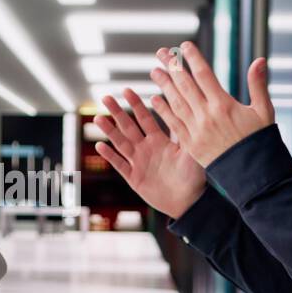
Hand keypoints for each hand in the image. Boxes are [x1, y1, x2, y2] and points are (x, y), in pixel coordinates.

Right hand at [93, 88, 205, 218]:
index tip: (127, 90)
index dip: (136, 105)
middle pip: (128, 127)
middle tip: (106, 97)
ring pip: (121, 143)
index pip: (145, 119)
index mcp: (159, 141)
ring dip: (109, 131)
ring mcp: (138, 163)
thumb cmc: (193, 176)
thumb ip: (184, 132)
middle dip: (117, 112)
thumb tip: (184, 108)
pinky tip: (100, 145)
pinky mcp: (134, 178)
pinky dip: (110, 156)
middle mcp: (146, 149)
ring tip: (97, 118)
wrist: (188, 202)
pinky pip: (120, 165)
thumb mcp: (191, 151)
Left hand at [147, 41, 274, 167]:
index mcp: (224, 105)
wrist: (252, 173)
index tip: (184, 46)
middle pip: (185, 85)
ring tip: (154, 71)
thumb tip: (259, 60)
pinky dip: (163, 111)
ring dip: (164, 85)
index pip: (204, 75)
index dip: (193, 59)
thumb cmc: (260, 141)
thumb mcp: (264, 111)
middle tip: (161, 52)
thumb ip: (258, 84)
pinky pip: (173, 124)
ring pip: (175, 103)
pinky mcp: (191, 144)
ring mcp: (197, 130)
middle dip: (173, 66)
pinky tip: (154, 99)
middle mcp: (207, 116)